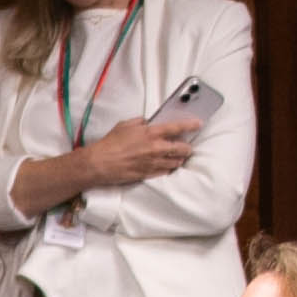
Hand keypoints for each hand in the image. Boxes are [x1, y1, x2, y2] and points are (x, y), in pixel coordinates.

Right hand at [79, 114, 202, 190]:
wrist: (97, 164)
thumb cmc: (109, 143)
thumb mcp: (125, 125)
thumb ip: (140, 122)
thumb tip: (147, 123)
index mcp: (151, 133)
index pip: (178, 128)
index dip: (191, 125)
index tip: (199, 124)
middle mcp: (155, 148)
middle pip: (182, 148)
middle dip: (187, 148)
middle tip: (186, 147)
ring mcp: (152, 163)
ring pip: (175, 162)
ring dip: (178, 159)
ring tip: (177, 158)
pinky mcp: (146, 174)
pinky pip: (165, 172)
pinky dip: (168, 168)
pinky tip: (167, 167)